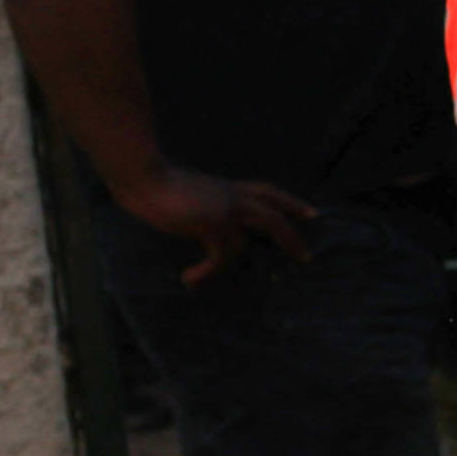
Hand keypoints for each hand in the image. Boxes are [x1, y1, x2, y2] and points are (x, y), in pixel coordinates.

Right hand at [120, 167, 316, 283]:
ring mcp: (227, 211)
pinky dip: (205, 271)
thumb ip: (207, 207)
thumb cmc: (157, 183)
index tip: (311, 213)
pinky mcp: (215, 226)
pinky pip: (219, 258)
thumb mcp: (191, 194)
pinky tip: (189, 278)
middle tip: (306, 256)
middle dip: (291, 238)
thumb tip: (207, 228)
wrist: (144, 177)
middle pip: (273, 217)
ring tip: (196, 276)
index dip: (290, 203)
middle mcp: (234, 198)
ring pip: (241, 246)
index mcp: (230, 188)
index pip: (268, 192)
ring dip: (219, 265)